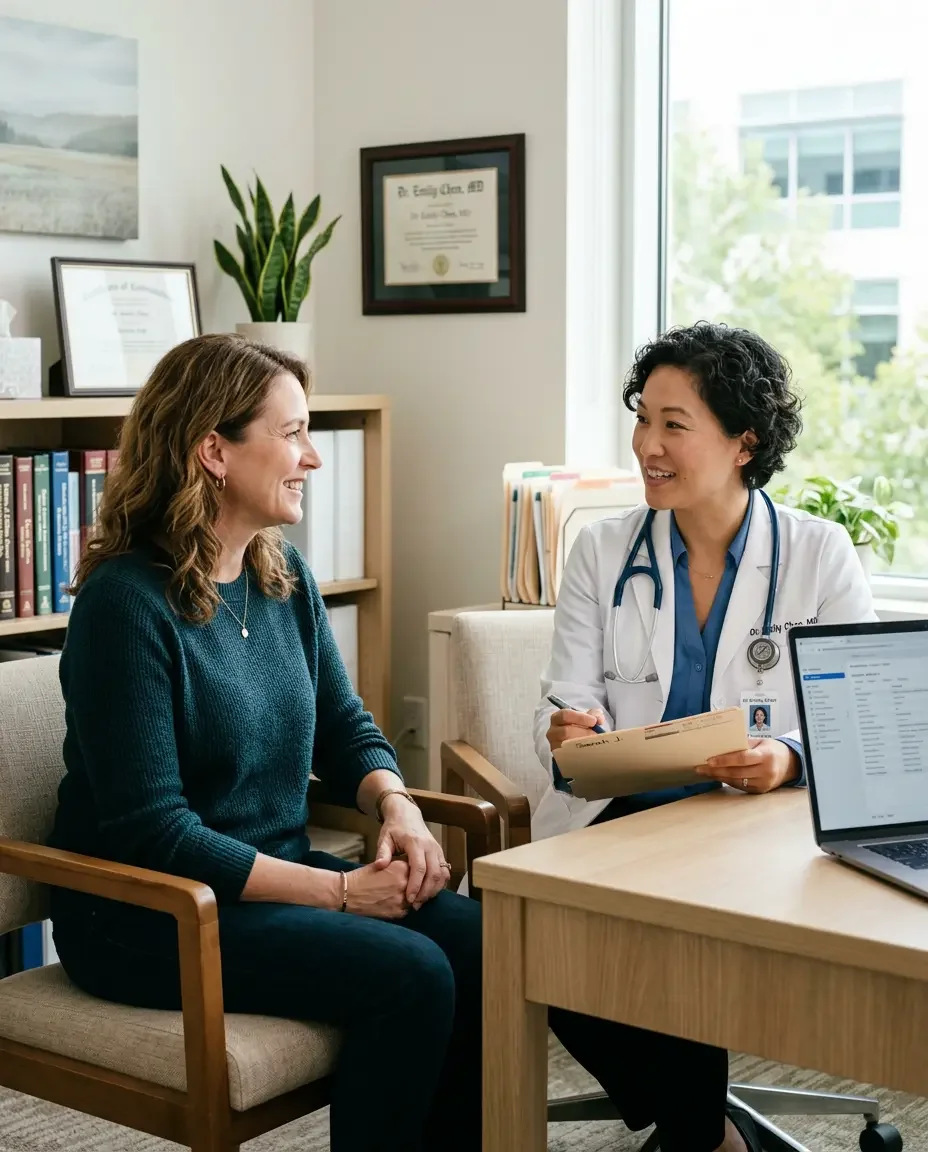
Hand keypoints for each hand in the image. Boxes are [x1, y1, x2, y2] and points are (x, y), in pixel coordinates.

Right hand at [343, 859, 410, 919]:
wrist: (347, 894)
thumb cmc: (361, 878)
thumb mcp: (381, 865)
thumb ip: (398, 867)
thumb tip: (411, 870)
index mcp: (400, 868)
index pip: (415, 868)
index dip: (411, 871)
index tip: (407, 872)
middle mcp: (403, 883)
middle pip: (417, 883)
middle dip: (413, 884)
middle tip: (403, 885)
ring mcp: (401, 899)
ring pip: (414, 898)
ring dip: (410, 896)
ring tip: (397, 894)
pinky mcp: (397, 913)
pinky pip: (407, 909)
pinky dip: (403, 907)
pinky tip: (394, 903)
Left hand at [374, 795, 449, 909]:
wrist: (407, 814)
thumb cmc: (394, 828)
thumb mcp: (384, 838)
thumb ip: (382, 852)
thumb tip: (380, 866)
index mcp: (416, 843)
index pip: (419, 868)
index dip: (416, 885)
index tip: (409, 899)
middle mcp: (430, 846)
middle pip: (434, 874)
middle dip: (426, 892)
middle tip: (415, 906)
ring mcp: (438, 849)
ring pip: (442, 874)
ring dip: (434, 890)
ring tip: (421, 902)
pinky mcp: (440, 853)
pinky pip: (445, 871)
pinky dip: (439, 884)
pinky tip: (429, 893)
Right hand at [546, 708, 605, 752]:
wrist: (578, 743)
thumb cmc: (581, 727)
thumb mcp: (587, 718)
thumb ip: (594, 714)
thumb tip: (599, 719)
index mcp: (557, 718)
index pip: (564, 715)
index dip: (580, 717)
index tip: (593, 721)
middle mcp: (553, 732)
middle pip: (566, 731)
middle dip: (584, 732)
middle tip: (596, 734)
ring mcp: (555, 746)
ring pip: (568, 745)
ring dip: (583, 744)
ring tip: (594, 743)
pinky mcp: (559, 758)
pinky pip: (570, 757)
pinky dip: (582, 754)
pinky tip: (591, 752)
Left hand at [695, 737, 798, 793]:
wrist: (790, 764)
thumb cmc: (771, 749)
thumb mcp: (760, 742)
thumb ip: (743, 744)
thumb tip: (720, 745)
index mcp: (765, 756)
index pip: (742, 758)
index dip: (725, 760)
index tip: (709, 760)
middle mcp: (766, 771)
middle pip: (736, 772)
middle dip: (716, 770)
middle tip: (700, 768)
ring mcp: (764, 783)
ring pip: (736, 781)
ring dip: (719, 777)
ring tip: (705, 772)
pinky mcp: (761, 791)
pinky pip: (740, 787)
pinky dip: (728, 781)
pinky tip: (718, 777)